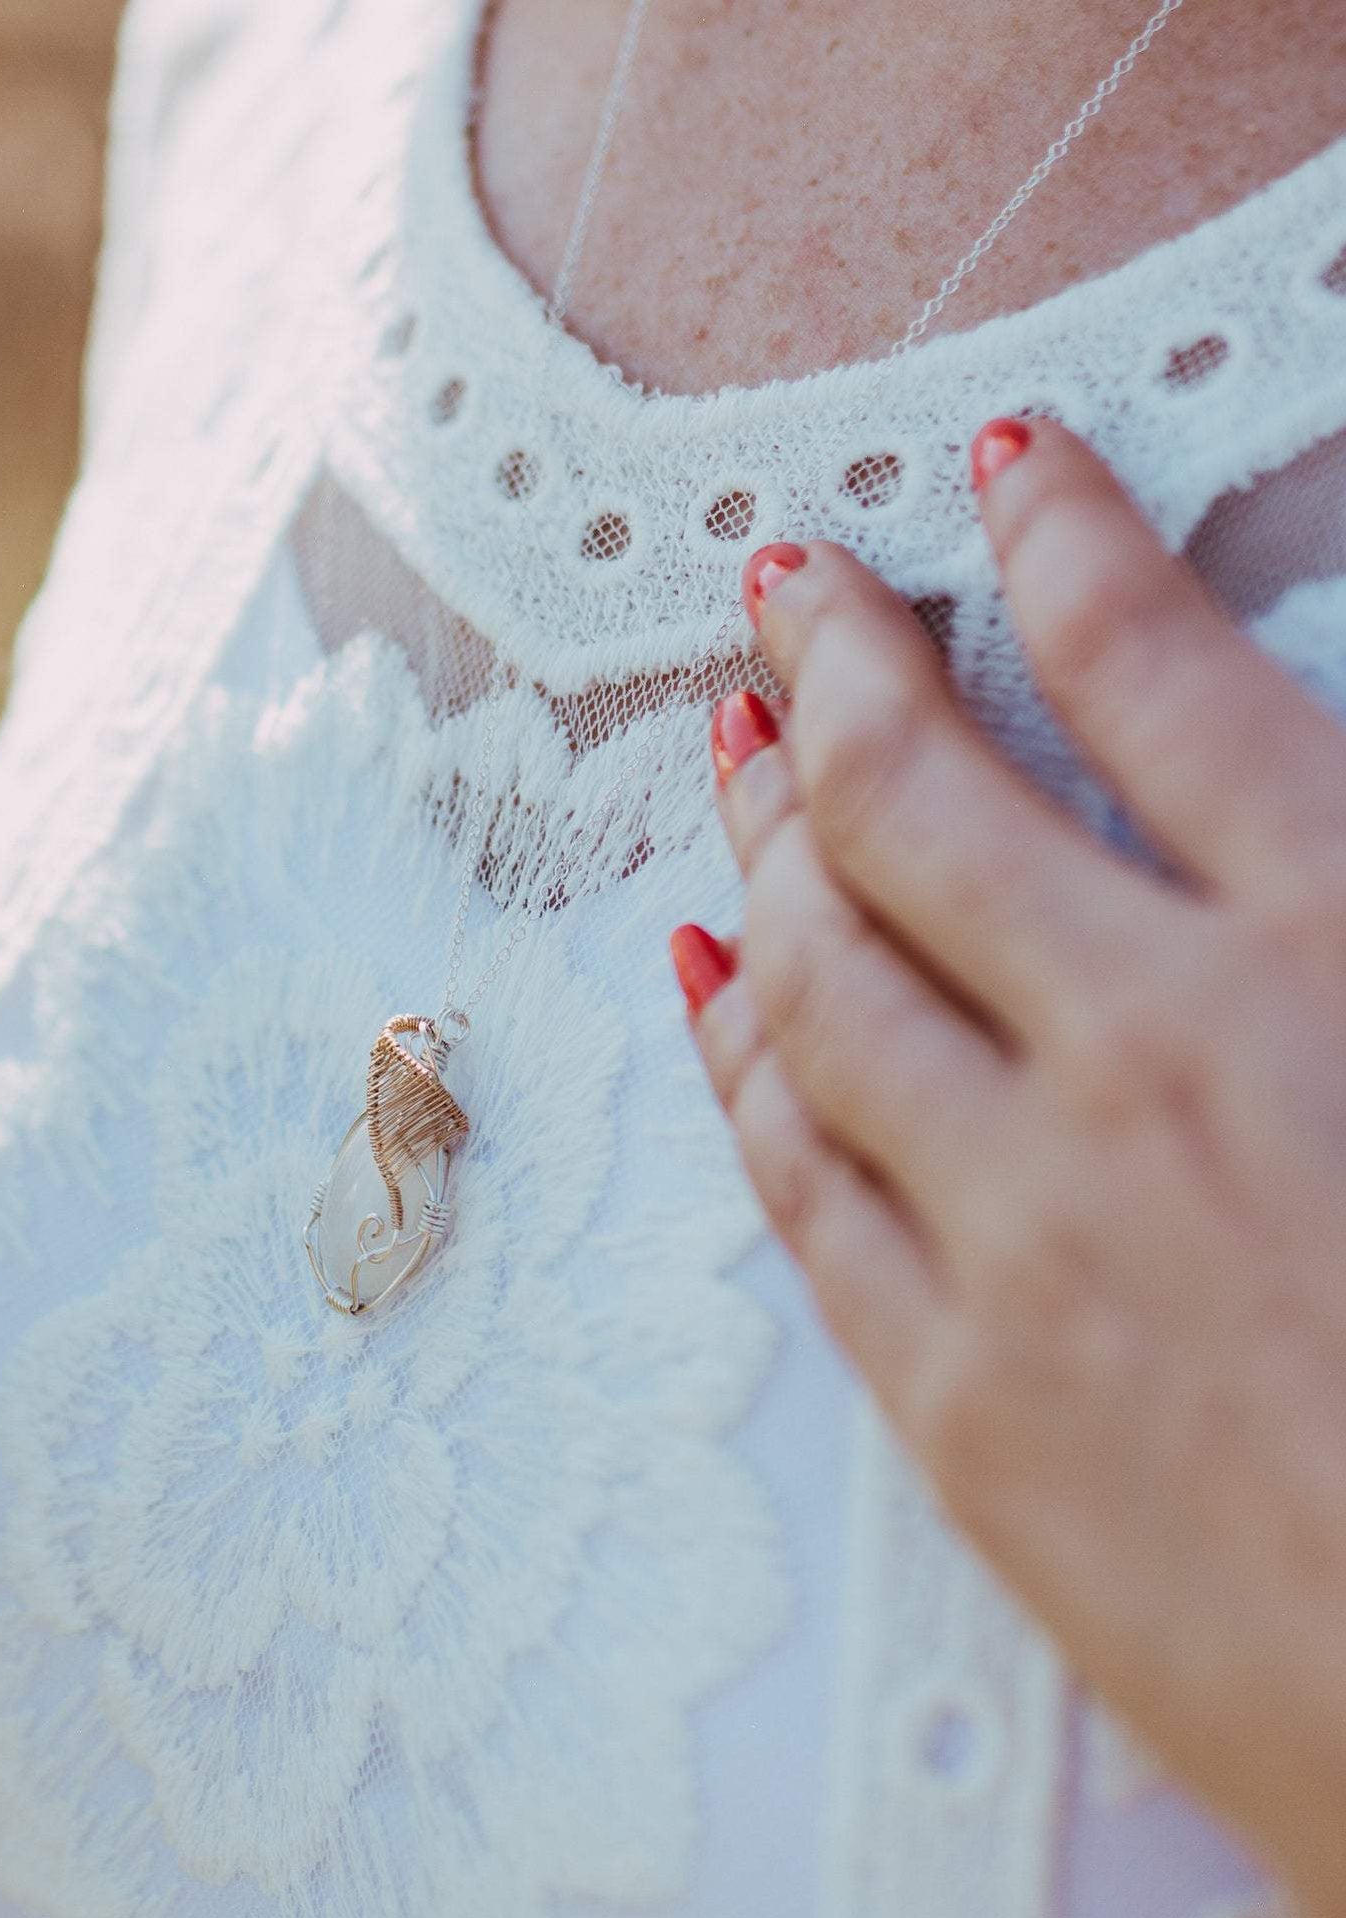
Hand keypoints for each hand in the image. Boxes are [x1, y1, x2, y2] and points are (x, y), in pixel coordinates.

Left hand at [677, 418, 1345, 1917]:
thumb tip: (1309, 814)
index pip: (1163, 678)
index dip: (1067, 543)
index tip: (1000, 468)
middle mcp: (1156, 1061)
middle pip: (929, 801)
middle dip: (844, 664)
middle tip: (782, 586)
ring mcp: (1026, 1224)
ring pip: (822, 972)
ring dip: (764, 837)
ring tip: (726, 747)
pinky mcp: (955, 1383)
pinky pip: (797, 1175)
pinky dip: (737, 1060)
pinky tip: (699, 981)